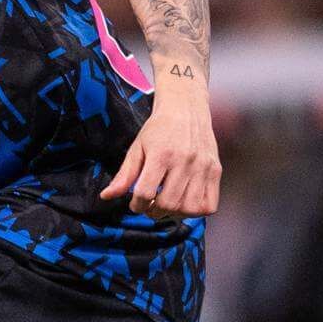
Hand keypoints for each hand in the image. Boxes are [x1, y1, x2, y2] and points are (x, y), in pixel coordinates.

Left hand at [98, 87, 221, 221]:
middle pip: (168, 203)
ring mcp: (202, 166)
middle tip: (150, 207)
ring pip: (189, 208)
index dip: (137, 205)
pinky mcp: (215, 170)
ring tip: (167, 205)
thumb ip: (124, 175)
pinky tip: (185, 202)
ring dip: (175, 214)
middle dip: (154, 212)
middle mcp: (184, 161)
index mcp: (161, 154)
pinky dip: (196, 211)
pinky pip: (210, 204)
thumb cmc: (160, 128)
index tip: (136, 204)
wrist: (186, 108)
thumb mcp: (137, 148)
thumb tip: (106, 196)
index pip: (145, 193)